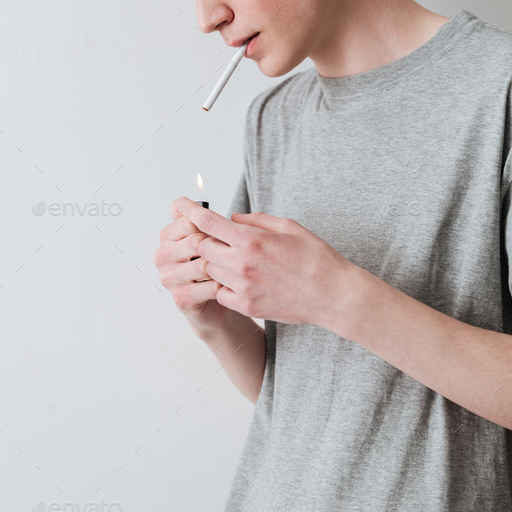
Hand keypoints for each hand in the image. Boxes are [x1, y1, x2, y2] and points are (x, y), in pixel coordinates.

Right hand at [153, 203, 231, 332]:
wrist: (217, 302)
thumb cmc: (215, 265)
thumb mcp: (210, 237)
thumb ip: (200, 218)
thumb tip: (183, 202)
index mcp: (167, 236)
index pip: (189, 220)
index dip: (212, 227)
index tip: (223, 235)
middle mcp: (163, 255)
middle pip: (196, 241)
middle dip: (219, 247)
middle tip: (231, 254)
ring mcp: (169, 278)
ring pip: (204, 265)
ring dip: (223, 268)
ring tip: (230, 270)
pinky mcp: (180, 298)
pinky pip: (210, 286)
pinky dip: (224, 285)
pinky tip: (227, 285)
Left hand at [171, 196, 355, 328]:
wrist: (332, 294)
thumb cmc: (314, 257)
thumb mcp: (288, 227)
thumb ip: (255, 221)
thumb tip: (230, 219)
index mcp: (252, 239)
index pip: (208, 222)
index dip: (189, 211)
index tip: (179, 205)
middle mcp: (243, 263)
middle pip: (202, 247)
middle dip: (205, 240)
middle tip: (217, 238)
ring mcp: (243, 287)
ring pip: (210, 271)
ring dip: (215, 263)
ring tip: (233, 260)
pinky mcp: (247, 306)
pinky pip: (221, 293)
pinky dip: (224, 285)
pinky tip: (240, 281)